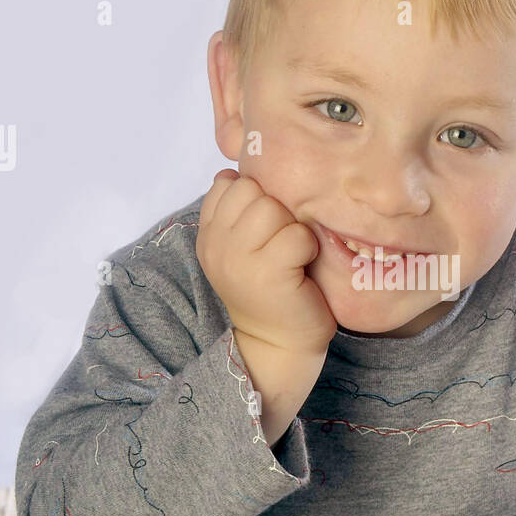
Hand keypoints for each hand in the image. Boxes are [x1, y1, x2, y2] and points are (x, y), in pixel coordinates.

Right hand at [196, 169, 337, 353]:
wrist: (279, 344)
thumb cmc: (270, 289)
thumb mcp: (242, 248)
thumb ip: (235, 211)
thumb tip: (231, 171)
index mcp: (208, 236)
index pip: (227, 184)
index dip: (254, 199)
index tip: (263, 231)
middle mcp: (217, 246)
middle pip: (250, 190)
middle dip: (275, 210)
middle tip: (280, 244)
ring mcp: (239, 260)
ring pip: (272, 209)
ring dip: (291, 229)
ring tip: (291, 256)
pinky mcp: (269, 274)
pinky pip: (296, 234)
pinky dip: (307, 247)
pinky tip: (301, 267)